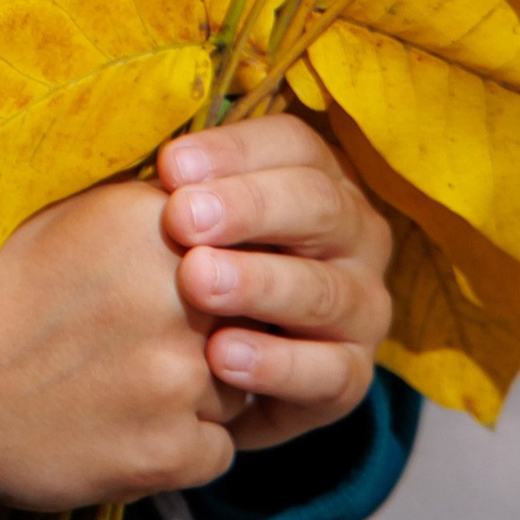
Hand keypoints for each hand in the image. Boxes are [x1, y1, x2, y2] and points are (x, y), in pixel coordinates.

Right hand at [0, 180, 246, 512]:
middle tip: (141, 343)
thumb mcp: (55, 219)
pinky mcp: (172, 450)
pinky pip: (216, 450)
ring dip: (194, 392)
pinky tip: (122, 429)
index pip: (235, 242)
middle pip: (245, 316)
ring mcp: (179, 377)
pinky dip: (179, 447)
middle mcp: (180, 292)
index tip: (174, 287)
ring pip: (236, 387)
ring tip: (121, 386)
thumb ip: (137, 212)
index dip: (212, 271)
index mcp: (150, 219)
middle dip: (207, 332)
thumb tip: (202, 204)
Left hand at [156, 115, 393, 450]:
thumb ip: (179, 192)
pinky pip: (328, 371)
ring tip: (196, 283)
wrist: (204, 363)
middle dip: (247, 208)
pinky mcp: (352, 374)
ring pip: (325, 289)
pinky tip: (222, 357)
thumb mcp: (186, 219)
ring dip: (258, 283)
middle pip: (318, 204)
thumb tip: (157, 166)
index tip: (170, 166)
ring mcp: (362, 306)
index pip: (293, 145)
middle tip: (182, 219)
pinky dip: (275, 365)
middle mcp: (355, 235)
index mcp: (318, 178)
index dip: (234, 150)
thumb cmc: (189, 262)